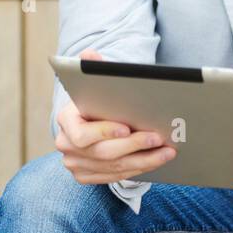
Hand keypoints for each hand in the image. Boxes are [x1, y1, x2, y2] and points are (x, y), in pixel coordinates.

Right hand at [54, 48, 176, 184]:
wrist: (91, 119)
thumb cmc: (98, 99)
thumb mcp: (96, 82)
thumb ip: (93, 69)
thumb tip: (89, 55)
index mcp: (66, 121)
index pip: (82, 134)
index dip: (104, 132)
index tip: (127, 127)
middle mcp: (66, 146)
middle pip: (102, 153)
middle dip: (133, 146)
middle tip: (158, 138)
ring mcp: (75, 164)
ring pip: (113, 169)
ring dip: (143, 161)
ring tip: (167, 151)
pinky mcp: (86, 176)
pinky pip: (115, 177)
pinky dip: (138, 170)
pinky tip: (156, 160)